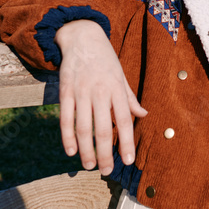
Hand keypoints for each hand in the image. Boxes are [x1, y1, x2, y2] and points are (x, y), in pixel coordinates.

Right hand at [55, 20, 148, 174]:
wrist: (81, 37)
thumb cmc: (105, 59)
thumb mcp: (121, 76)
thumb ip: (130, 98)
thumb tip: (143, 115)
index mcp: (116, 89)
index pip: (123, 121)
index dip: (126, 142)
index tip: (128, 160)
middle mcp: (99, 92)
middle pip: (102, 129)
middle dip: (105, 153)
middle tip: (107, 171)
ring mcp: (81, 92)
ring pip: (83, 127)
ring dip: (86, 150)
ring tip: (89, 166)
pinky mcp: (65, 91)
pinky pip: (66, 118)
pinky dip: (68, 137)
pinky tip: (71, 151)